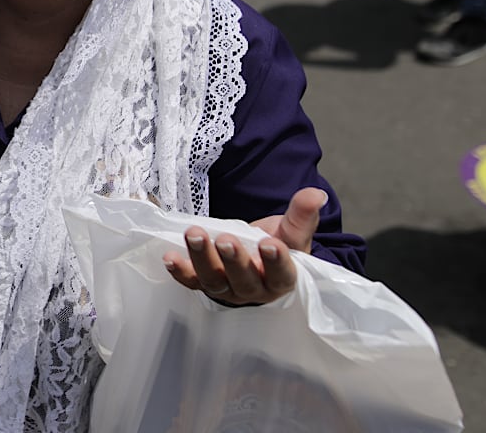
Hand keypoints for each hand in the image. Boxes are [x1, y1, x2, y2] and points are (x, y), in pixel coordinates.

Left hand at [162, 187, 327, 305]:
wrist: (252, 254)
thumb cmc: (274, 244)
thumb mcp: (291, 230)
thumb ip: (301, 214)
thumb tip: (316, 195)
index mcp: (281, 280)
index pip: (281, 275)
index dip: (276, 262)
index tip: (269, 243)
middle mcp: (253, 290)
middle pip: (244, 281)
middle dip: (234, 260)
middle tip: (225, 239)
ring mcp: (226, 289)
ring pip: (214, 280)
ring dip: (202, 259)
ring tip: (194, 235)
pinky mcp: (203, 283)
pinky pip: (190, 281)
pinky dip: (179, 271)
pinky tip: (169, 257)